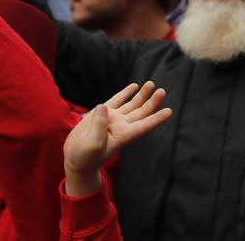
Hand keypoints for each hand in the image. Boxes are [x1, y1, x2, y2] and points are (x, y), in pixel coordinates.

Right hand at [63, 82, 170, 196]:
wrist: (75, 159)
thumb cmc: (84, 158)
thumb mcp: (91, 145)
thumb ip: (98, 126)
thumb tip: (102, 106)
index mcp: (123, 136)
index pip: (144, 126)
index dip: (157, 119)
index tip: (169, 112)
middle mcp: (122, 126)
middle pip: (142, 112)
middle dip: (152, 102)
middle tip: (162, 91)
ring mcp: (113, 119)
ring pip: (133, 104)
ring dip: (142, 95)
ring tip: (151, 84)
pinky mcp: (103, 114)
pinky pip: (118, 100)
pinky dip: (126, 93)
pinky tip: (134, 86)